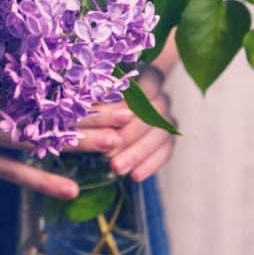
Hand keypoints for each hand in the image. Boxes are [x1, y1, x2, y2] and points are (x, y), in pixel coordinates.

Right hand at [0, 64, 176, 196]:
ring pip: (35, 136)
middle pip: (46, 104)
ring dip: (77, 141)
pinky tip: (71, 191)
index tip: (115, 79)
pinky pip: (9, 170)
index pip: (41, 76)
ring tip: (117, 144)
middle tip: (131, 110)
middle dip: (90, 109)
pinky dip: (40, 179)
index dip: (78, 79)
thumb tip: (26, 18)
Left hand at [94, 64, 176, 181]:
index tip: (116, 119)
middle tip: (109, 154)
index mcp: (143, 78)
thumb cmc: (93, 104)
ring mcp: (167, 116)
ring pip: (161, 134)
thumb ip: (94, 101)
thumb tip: (85, 105)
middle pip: (152, 113)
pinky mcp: (168, 137)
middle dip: (130, 135)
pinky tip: (135, 176)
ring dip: (138, 153)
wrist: (102, 124)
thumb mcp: (91, 99)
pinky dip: (151, 164)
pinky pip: (166, 150)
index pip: (145, 85)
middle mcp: (159, 95)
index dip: (132, 103)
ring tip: (117, 168)